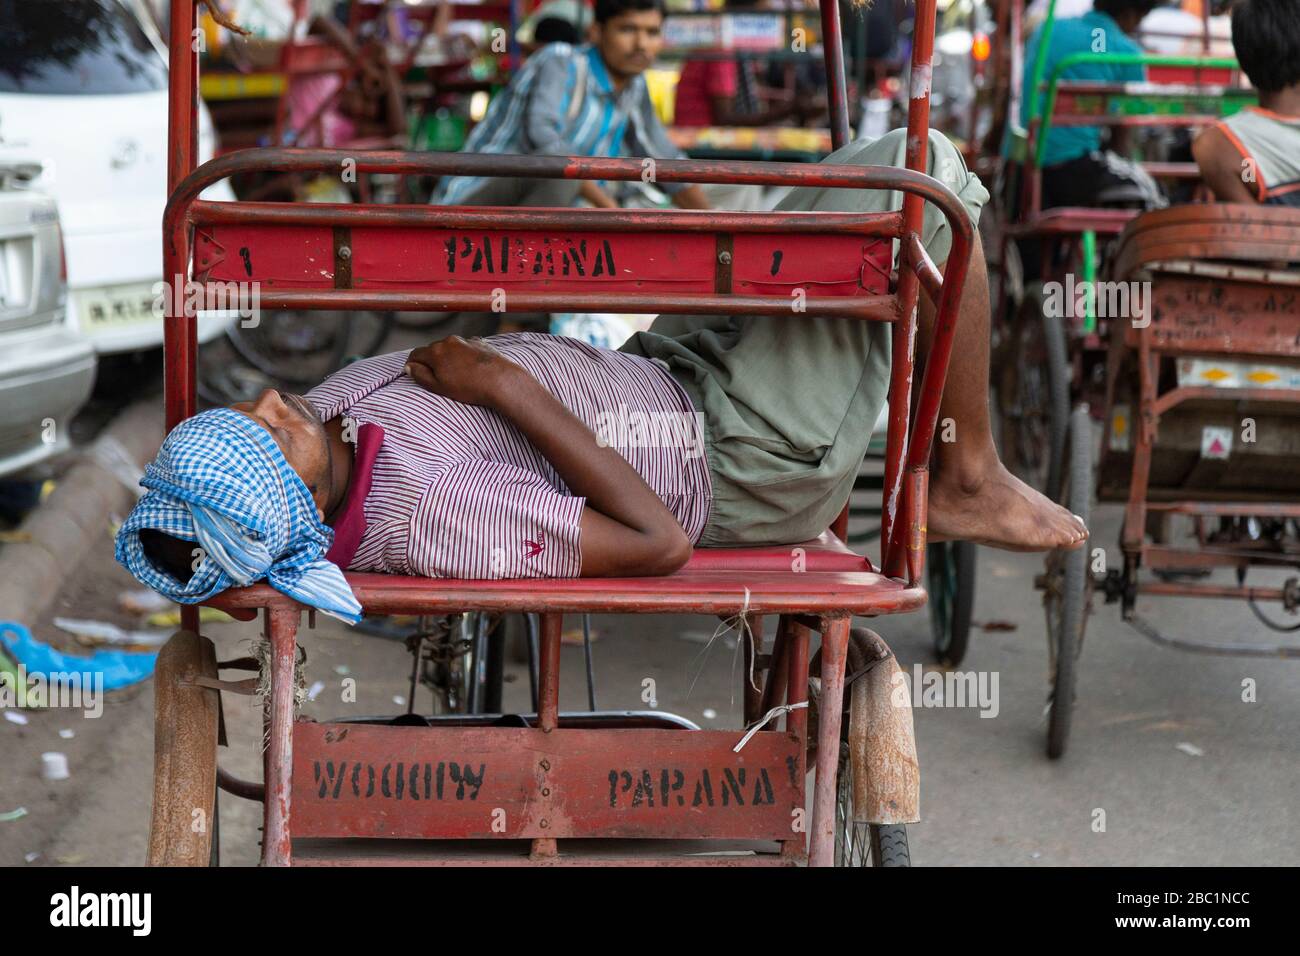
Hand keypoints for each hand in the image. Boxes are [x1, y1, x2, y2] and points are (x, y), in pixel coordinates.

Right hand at [405, 335, 522, 406]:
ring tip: (457, 376)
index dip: (412, 364)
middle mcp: (448, 341)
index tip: (414, 373)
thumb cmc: (469, 387)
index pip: (415, 354)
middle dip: (431, 361)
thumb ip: (420, 375)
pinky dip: (463, 356)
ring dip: (448, 358)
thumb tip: (409, 367)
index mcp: (435, 351)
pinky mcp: (480, 343)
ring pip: (449, 348)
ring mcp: (465, 340)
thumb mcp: (438, 386)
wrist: (501, 381)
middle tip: (438, 378)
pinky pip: (465, 348)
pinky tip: (470, 369)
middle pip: (432, 350)